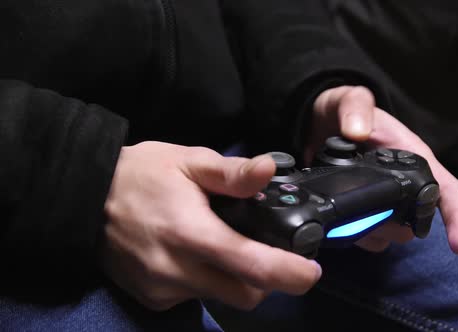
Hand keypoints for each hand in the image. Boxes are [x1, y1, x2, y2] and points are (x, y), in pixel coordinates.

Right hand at [101, 142, 321, 310]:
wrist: (84, 197)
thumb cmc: (140, 174)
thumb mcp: (188, 161)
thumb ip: (231, 172)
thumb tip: (269, 170)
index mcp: (191, 233)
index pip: (251, 265)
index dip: (289, 274)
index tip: (310, 271)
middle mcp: (177, 270)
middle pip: (245, 295)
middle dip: (267, 281)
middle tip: (271, 255)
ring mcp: (162, 289)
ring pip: (220, 298)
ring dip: (236, 280)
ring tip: (228, 247)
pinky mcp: (151, 298)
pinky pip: (194, 298)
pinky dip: (206, 281)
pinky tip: (195, 255)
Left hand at [306, 86, 457, 253]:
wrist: (320, 123)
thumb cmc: (346, 111)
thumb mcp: (351, 100)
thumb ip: (356, 107)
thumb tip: (357, 132)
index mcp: (412, 159)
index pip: (447, 190)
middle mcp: (404, 185)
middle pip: (417, 222)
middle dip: (398, 228)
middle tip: (369, 220)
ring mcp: (384, 201)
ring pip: (393, 233)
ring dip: (375, 234)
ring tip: (351, 220)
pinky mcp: (363, 212)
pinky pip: (370, 236)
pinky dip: (358, 237)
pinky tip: (342, 226)